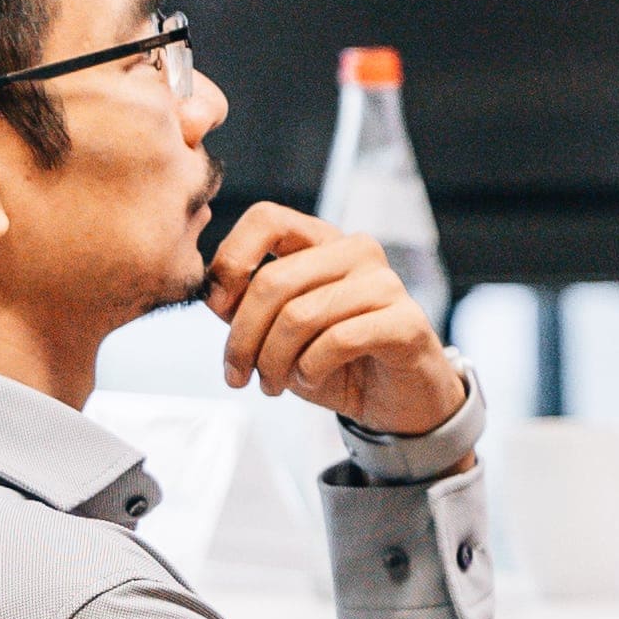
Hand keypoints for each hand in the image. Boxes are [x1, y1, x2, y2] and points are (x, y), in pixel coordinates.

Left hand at [205, 203, 470, 440]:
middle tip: (238, 374)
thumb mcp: (275, 332)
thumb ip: (244, 306)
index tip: (218, 307)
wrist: (395, 400)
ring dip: (273, 361)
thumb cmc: (334, 360)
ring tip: (273, 385)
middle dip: (243, 337)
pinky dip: (311, 368)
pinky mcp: (406, 321)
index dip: (232, 259)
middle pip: (274, 279)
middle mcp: (357, 251)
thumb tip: (212, 292)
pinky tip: (311, 379)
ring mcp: (385, 283)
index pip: (266, 218)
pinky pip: (338, 340)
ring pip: (300, 315)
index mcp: (322, 241)